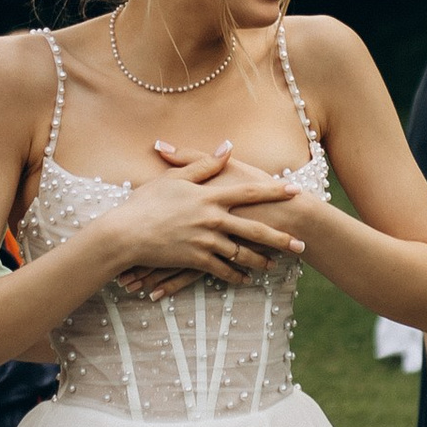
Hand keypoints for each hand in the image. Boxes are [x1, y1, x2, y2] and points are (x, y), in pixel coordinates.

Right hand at [106, 142, 306, 285]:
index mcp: (210, 196)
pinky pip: (222, 271)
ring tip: (274, 266)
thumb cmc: (146, 202)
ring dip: (260, 261)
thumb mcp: (174, 178)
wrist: (126, 233)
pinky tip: (244, 279)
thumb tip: (226, 147)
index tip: (295, 192)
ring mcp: (206, 241)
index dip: (275, 191)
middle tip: (300, 244)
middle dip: (280, 238)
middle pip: (255, 229)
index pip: (251, 192)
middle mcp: (213, 219)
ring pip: (242, 254)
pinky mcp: (196, 260)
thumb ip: (203, 164)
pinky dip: (235, 276)